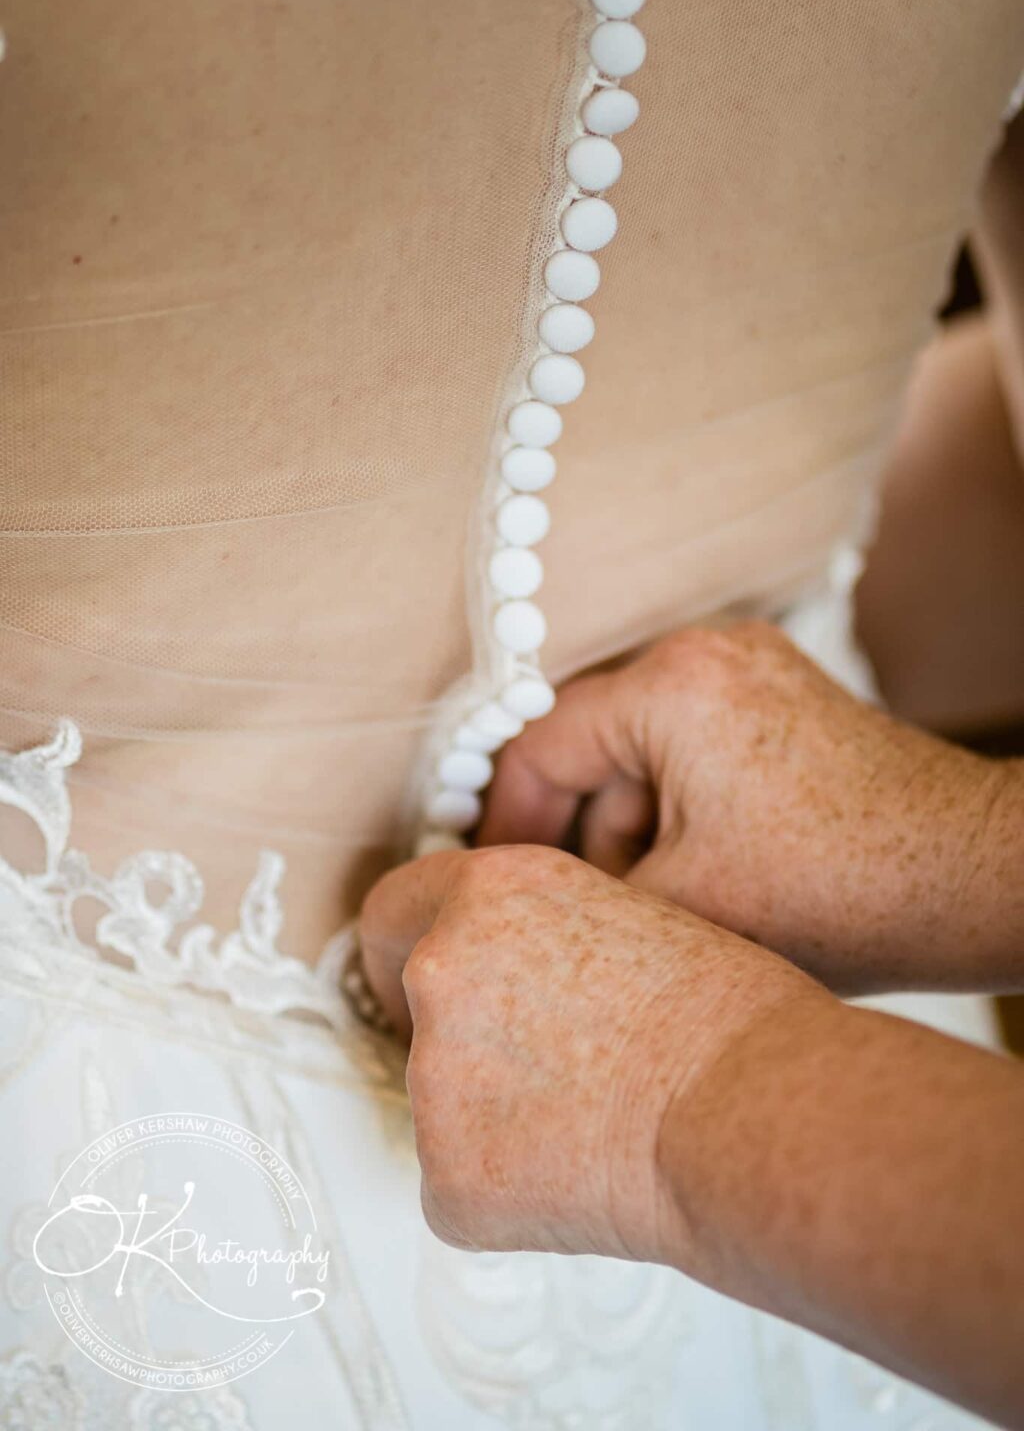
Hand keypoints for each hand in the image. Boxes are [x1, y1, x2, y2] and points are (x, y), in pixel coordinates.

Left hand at [358, 844, 816, 1267]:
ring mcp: (433, 1078)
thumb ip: (530, 936)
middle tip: (547, 1069)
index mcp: (486, 892)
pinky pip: (463, 1184)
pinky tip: (590, 1178)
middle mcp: (440, 969)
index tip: (430, 983)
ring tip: (599, 1123)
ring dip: (496, 1114)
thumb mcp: (620, 914)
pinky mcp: (448, 1178)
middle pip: (412, 1007)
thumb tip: (505, 983)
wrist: (758, 1112)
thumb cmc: (731, 1013)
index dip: (412, 950)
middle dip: (462, 1036)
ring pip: (442, 1102)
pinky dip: (512, 1189)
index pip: (392, 913)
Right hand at [479, 622, 1020, 994]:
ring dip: (631, 824)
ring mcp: (749, 667)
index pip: (540, 744)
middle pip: (591, 741)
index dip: (505, 821)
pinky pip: (690, 744)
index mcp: (670, 685)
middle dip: (580, 829)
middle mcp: (706, 653)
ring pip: (641, 747)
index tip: (491, 879)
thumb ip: (575, 891)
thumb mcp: (679, 905)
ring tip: (651, 905)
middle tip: (572, 905)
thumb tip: (515, 894)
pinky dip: (677, 805)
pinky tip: (694, 876)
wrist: (972, 875)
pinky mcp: (779, 695)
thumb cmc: (841, 889)